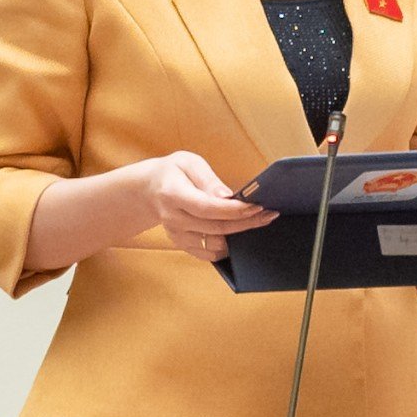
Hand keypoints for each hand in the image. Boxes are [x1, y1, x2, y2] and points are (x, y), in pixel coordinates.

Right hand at [141, 151, 272, 262]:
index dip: (235, 210)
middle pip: (216, 228)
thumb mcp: (188, 163)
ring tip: (258, 222)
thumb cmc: (173, 172)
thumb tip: (227, 196)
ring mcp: (177, 235)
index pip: (208, 208)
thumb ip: (208, 179)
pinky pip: (209, 254)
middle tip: (269, 214)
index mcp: (173, 195)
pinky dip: (227, 248)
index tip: (257, 206)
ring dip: (239, 237)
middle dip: (246, 222)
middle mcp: (173, 219)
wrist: (148, 190)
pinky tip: (240, 236)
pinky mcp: (182, 244)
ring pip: (215, 245)